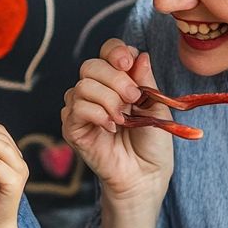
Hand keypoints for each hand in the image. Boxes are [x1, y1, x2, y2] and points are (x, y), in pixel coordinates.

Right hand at [61, 39, 173, 203]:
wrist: (146, 175)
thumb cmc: (152, 143)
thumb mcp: (155, 106)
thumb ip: (145, 80)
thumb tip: (139, 55)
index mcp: (117, 81)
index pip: (107, 52)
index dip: (116, 52)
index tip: (129, 64)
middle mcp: (95, 91)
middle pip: (91, 65)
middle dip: (115, 79)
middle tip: (133, 99)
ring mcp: (80, 109)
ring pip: (83, 86)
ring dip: (108, 100)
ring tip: (122, 118)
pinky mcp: (72, 128)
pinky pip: (76, 108)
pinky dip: (97, 114)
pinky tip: (111, 127)